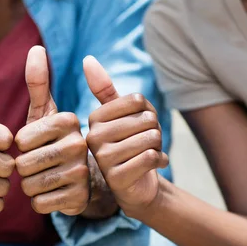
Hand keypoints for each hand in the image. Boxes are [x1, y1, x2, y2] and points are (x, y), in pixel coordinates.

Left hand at [15, 46, 89, 215]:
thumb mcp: (46, 113)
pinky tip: (51, 193)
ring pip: (29, 185)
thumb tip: (36, 48)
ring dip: (29, 185)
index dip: (20, 145)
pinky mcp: (79, 199)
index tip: (33, 144)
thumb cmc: (54, 142)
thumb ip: (39, 82)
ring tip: (44, 177)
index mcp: (69, 120)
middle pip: (24, 164)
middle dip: (23, 168)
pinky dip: (39, 201)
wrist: (83, 180)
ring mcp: (81, 173)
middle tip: (37, 164)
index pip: (21, 139)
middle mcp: (79, 145)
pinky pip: (39, 203)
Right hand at [84, 56, 167, 214]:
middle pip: (147, 119)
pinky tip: (152, 166)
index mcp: (94, 119)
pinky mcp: (116, 178)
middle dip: (155, 132)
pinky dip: (159, 161)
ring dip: (158, 147)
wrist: (136, 185)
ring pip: (150, 138)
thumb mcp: (121, 115)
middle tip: (145, 144)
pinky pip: (149, 158)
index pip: (138, 100)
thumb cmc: (130, 145)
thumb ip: (104, 89)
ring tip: (148, 154)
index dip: (148, 112)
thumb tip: (87, 60)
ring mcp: (103, 159)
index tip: (139, 126)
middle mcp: (93, 138)